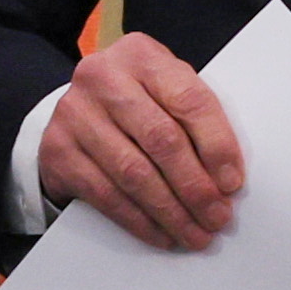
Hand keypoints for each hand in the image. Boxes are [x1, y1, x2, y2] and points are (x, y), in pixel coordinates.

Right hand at [34, 31, 241, 251]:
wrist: (77, 111)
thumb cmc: (136, 103)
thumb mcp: (165, 92)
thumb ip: (194, 120)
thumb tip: (225, 179)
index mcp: (141, 55)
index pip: (188, 99)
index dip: (216, 145)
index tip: (232, 183)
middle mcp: (102, 77)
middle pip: (161, 139)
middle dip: (195, 187)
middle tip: (217, 217)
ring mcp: (75, 113)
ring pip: (133, 173)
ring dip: (171, 211)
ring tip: (196, 233)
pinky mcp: (58, 149)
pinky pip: (106, 195)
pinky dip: (140, 221)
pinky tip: (162, 234)